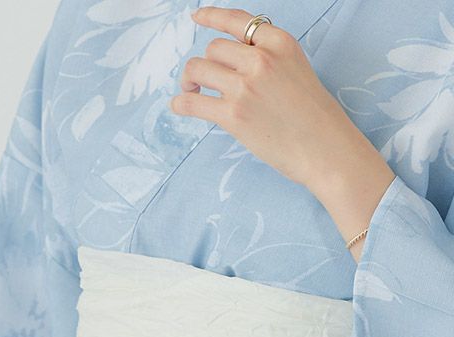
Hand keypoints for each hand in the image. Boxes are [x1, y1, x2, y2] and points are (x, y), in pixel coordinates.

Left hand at [169, 6, 395, 262]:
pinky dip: (181, 103)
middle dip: (204, 64)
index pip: (237, 21)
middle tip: (199, 81)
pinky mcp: (234, 115)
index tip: (197, 19)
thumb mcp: (297, 70)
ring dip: (189, 80)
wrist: (326, 150)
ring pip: (199, 69)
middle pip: (214, 48)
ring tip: (192, 92)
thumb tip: (234, 62)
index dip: (211, 17)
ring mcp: (245, 87)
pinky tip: (179, 106)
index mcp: (280, 43)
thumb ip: (269, 59)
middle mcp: (261, 59)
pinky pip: (192, 102)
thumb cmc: (315, 118)